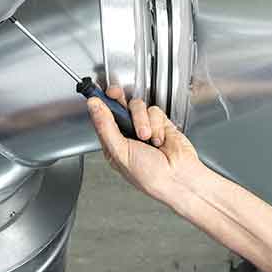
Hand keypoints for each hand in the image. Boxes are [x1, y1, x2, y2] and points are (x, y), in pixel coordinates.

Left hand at [86, 85, 208, 205]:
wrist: (178, 178)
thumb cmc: (149, 175)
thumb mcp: (120, 152)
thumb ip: (105, 126)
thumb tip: (93, 105)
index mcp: (113, 144)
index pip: (102, 118)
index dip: (100, 104)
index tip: (97, 93)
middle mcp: (128, 134)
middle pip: (119, 106)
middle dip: (117, 99)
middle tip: (115, 94)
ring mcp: (144, 128)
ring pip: (137, 106)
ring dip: (142, 121)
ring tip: (146, 137)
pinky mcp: (161, 124)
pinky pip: (154, 111)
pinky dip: (157, 124)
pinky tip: (160, 139)